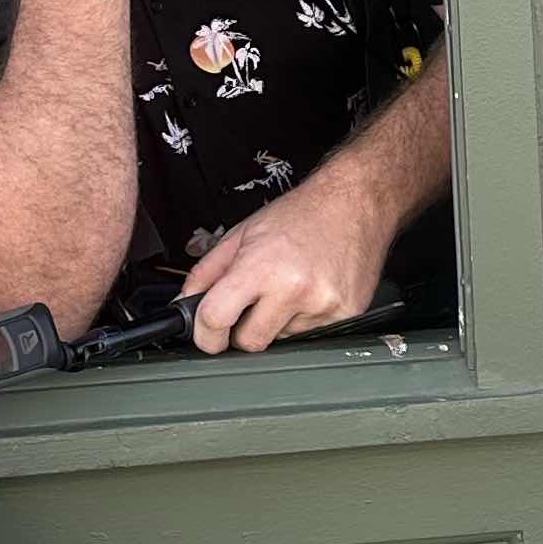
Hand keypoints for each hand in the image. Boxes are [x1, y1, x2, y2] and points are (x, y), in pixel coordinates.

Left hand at [181, 167, 391, 353]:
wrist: (355, 201)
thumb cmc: (302, 213)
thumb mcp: (243, 233)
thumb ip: (208, 271)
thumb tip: (187, 302)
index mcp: (261, 267)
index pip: (216, 319)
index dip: (205, 334)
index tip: (207, 337)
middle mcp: (293, 289)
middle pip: (250, 342)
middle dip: (244, 329)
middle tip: (254, 304)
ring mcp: (323, 305)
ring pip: (282, 338)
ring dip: (279, 321)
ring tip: (292, 285)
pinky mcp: (346, 313)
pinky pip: (312, 334)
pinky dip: (305, 318)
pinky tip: (312, 289)